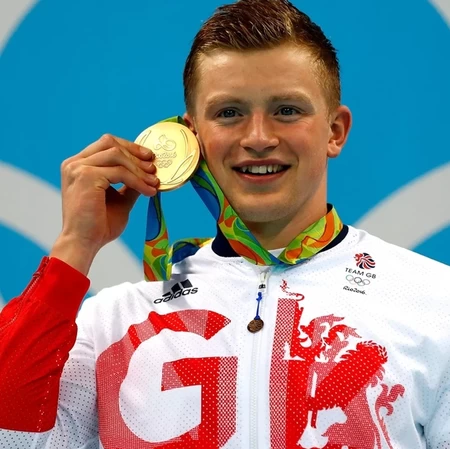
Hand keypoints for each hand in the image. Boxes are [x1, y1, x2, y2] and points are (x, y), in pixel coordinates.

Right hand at [50, 134, 158, 273]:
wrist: (83, 243)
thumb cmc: (98, 225)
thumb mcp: (119, 199)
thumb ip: (129, 184)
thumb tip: (148, 173)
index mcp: (78, 165)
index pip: (106, 144)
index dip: (130, 147)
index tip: (148, 157)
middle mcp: (75, 163)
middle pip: (111, 143)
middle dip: (136, 154)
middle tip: (154, 168)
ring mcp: (78, 168)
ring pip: (117, 156)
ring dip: (139, 169)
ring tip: (154, 183)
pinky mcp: (86, 177)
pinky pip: (120, 172)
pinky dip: (137, 181)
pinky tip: (148, 191)